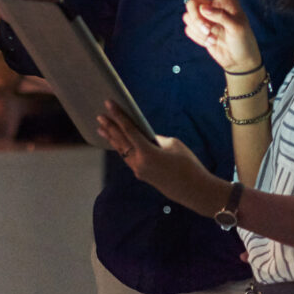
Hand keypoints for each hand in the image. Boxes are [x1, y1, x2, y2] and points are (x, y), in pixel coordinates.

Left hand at [96, 101, 227, 217]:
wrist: (193, 189)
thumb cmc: (187, 163)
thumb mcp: (173, 145)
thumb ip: (155, 139)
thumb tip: (145, 137)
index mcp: (147, 152)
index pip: (128, 130)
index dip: (118, 116)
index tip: (108, 104)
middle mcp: (138, 163)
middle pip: (120, 141)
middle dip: (110, 127)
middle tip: (99, 116)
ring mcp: (139, 171)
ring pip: (122, 151)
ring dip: (112, 139)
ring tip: (102, 129)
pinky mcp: (142, 175)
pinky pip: (128, 158)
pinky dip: (121, 148)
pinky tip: (117, 143)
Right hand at [182, 0, 261, 72]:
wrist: (239, 60)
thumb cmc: (243, 41)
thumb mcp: (237, 28)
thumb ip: (221, 16)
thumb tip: (204, 8)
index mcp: (226, 1)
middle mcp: (214, 7)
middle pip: (192, 4)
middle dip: (197, 18)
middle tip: (207, 30)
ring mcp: (206, 19)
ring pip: (189, 18)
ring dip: (198, 30)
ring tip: (213, 39)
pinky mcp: (200, 31)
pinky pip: (189, 29)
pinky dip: (197, 38)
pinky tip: (210, 42)